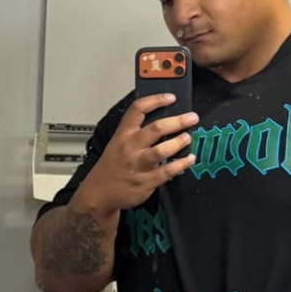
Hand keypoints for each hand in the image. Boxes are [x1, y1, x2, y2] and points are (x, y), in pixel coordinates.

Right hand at [72, 93, 198, 214]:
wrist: (99, 194)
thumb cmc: (112, 167)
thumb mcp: (118, 143)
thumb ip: (137, 132)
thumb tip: (164, 122)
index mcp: (123, 134)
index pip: (138, 109)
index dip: (156, 100)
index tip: (171, 98)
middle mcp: (130, 147)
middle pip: (156, 128)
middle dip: (177, 121)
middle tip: (191, 118)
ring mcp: (138, 164)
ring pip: (162, 150)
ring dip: (178, 142)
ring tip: (187, 138)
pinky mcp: (146, 181)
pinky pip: (167, 171)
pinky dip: (181, 164)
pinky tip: (189, 159)